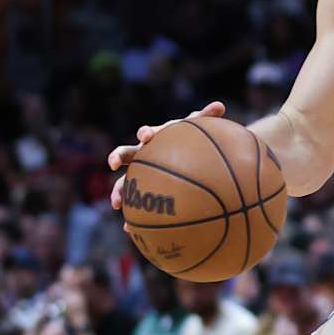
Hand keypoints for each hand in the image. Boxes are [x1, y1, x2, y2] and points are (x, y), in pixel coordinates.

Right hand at [108, 101, 226, 208]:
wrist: (188, 154)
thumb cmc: (192, 140)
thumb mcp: (199, 128)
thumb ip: (206, 117)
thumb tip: (221, 104)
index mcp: (155, 139)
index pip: (146, 134)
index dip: (145, 134)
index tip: (146, 135)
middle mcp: (144, 155)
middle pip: (127, 155)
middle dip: (118, 157)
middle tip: (113, 163)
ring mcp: (141, 174)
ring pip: (126, 183)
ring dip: (119, 192)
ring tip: (117, 204)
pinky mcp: (145, 192)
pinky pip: (137, 206)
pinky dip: (133, 217)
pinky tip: (130, 229)